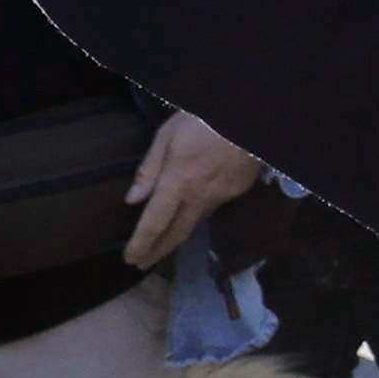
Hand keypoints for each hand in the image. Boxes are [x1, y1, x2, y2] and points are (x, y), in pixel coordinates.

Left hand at [121, 111, 262, 269]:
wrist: (248, 114)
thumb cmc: (202, 118)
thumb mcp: (167, 135)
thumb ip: (150, 169)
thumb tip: (133, 200)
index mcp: (178, 181)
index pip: (155, 222)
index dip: (141, 244)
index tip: (130, 259)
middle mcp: (200, 196)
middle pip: (176, 233)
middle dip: (157, 251)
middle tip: (142, 263)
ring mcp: (222, 196)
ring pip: (196, 221)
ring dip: (176, 235)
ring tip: (163, 243)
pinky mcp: (238, 191)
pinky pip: (213, 205)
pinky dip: (198, 211)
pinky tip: (193, 207)